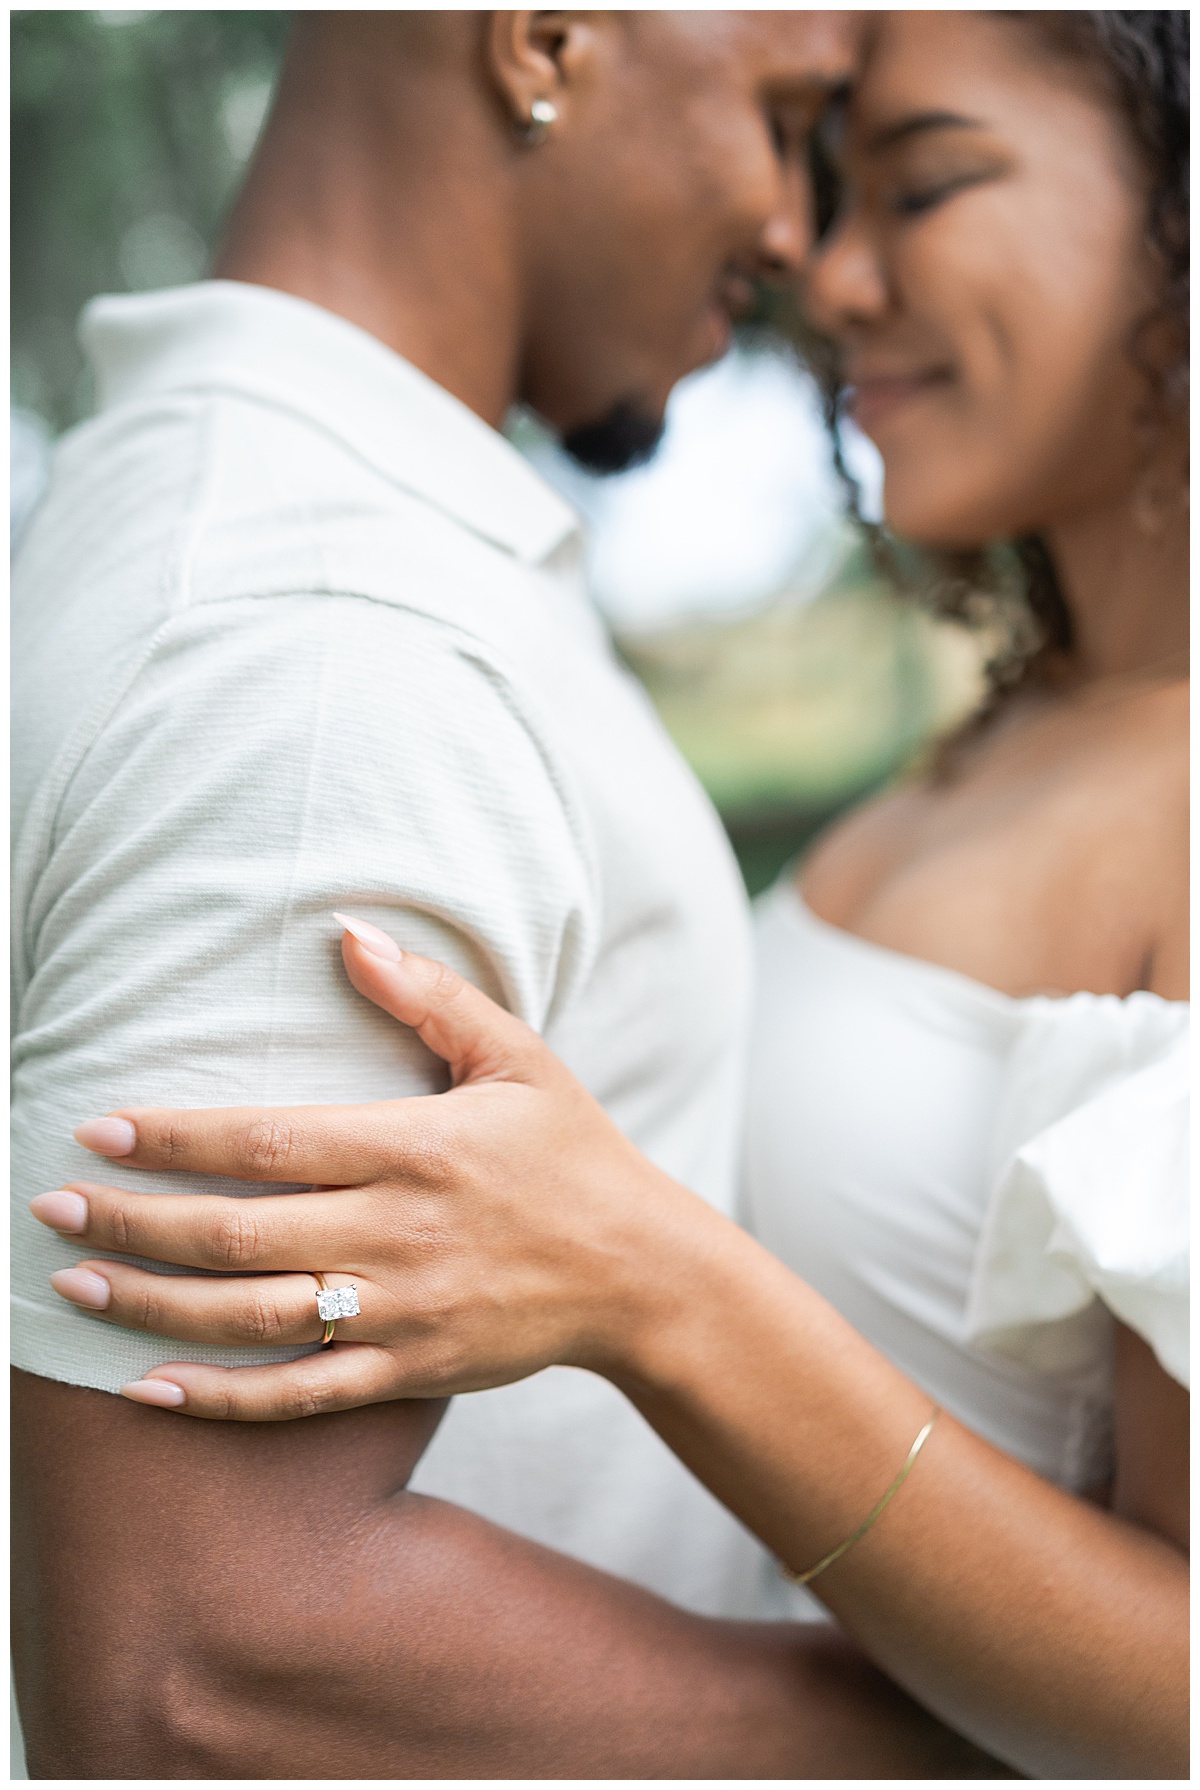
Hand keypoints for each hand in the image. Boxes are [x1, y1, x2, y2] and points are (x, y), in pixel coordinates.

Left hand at [32, 922, 709, 1419]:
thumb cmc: (573, 1152)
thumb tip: (346, 931)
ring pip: (249, 1318)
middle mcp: (394, 1233)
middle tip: (51, 1208)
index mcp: (414, 1148)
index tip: (98, 1126)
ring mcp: (398, 1311)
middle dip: (130, 1223)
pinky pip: (297, 1394)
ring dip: (150, 1307)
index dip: (175, 1137)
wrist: (641, 1273)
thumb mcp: (516, 1056)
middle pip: (236, 1234)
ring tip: (72, 1287)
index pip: (268, 1141)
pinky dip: (218, 1396)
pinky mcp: (407, 1368)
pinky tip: (148, 1388)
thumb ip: (428, 995)